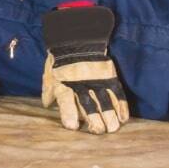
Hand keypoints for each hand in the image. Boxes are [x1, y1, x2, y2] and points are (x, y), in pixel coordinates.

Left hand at [41, 6, 129, 133]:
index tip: (72, 127)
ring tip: (112, 129)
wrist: (76, 39)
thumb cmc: (59, 60)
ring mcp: (96, 81)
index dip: (69, 115)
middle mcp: (80, 85)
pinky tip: (123, 118)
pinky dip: (121, 106)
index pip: (66, 103)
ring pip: (105, 103)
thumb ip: (48, 90)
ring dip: (110, 118)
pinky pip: (117, 94)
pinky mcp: (108, 76)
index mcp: (63, 85)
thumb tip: (47, 104)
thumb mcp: (48, 74)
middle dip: (94, 121)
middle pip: (89, 107)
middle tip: (97, 131)